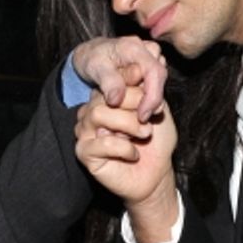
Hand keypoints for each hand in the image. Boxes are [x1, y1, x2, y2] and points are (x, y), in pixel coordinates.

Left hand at [71, 36, 166, 121]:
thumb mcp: (94, 68)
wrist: (91, 53)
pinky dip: (145, 98)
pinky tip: (133, 107)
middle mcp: (148, 50)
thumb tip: (117, 100)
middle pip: (159, 79)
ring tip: (131, 112)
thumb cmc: (91, 58)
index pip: (154, 72)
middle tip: (137, 119)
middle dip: (151, 102)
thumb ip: (107, 82)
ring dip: (148, 100)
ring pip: (158, 84)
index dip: (152, 97)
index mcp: (135, 48)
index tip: (142, 116)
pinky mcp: (151, 68)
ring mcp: (152, 58)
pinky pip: (154, 85)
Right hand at [75, 86, 178, 242]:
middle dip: (133, 106)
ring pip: (98, 114)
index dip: (134, 86)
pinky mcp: (84, 153)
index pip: (113, 81)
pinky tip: (133, 154)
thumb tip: (137, 68)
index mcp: (106, 99)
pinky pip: (101, 142)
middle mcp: (91, 112)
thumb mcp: (158, 110)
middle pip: (105, 96)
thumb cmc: (156, 142)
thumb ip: (148, 90)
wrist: (157, 174)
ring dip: (128, 124)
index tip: (151, 96)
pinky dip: (123, 148)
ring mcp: (85, 132)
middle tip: (149, 122)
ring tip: (144, 135)